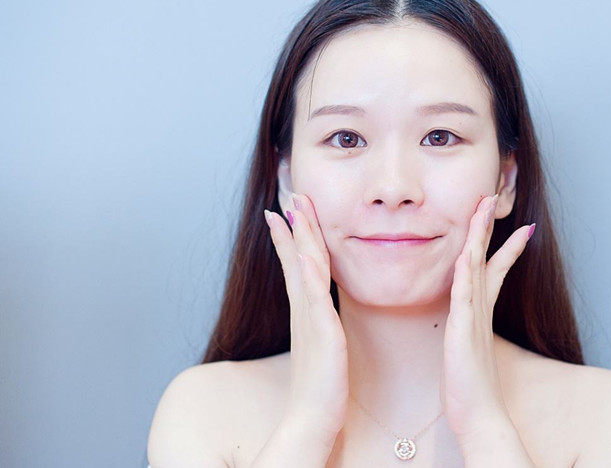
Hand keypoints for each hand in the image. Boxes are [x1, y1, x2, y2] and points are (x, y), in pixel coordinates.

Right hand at [264, 193, 347, 444]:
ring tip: (293, 209)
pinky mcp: (321, 332)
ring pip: (303, 269)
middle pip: (298, 257)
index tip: (285, 211)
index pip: (297, 265)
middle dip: (295, 225)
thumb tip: (322, 313)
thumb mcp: (322, 346)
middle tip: (291, 194)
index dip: (290, 237)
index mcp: (307, 311)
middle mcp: (304, 310)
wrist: (313, 418)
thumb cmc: (321, 386)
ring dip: (297, 237)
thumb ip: (321, 325)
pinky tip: (301, 250)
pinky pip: (312, 296)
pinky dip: (305, 271)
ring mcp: (310, 319)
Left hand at [440, 193, 534, 441]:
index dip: (505, 245)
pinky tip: (466, 254)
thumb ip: (473, 326)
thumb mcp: (471, 346)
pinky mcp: (464, 332)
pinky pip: (464, 296)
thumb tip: (474, 317)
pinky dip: (466, 273)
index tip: (520, 226)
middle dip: (489, 226)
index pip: (494, 269)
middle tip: (493, 197)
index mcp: (481, 311)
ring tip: (484, 208)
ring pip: (476, 268)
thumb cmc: (472, 384)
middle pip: (486, 258)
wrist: (480, 414)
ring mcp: (474, 318)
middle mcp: (480, 309)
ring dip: (479, 236)